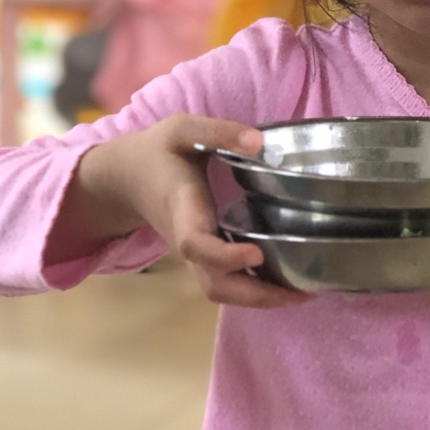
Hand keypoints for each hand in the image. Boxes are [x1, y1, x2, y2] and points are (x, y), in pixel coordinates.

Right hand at [67, 116, 309, 310]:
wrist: (127, 178)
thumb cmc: (157, 152)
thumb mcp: (181, 130)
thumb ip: (217, 131)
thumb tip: (259, 142)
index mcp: (183, 208)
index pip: (196, 244)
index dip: (224, 255)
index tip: (257, 253)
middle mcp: (187, 240)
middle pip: (213, 284)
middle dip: (253, 296)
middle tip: (300, 294)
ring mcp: (194, 254)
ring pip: (220, 290)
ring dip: (259, 299)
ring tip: (302, 294)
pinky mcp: (203, 256)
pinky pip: (226, 282)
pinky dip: (254, 289)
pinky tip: (288, 282)